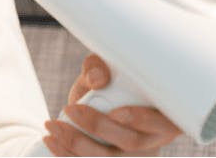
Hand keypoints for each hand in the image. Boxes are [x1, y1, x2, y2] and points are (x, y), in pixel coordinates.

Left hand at [43, 54, 182, 155]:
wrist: (96, 103)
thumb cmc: (108, 84)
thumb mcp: (105, 69)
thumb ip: (100, 67)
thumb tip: (96, 80)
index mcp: (164, 114)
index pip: (163, 123)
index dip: (140, 120)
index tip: (115, 113)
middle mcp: (153, 141)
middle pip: (131, 143)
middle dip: (98, 128)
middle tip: (70, 109)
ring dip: (77, 144)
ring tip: (52, 126)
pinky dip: (67, 155)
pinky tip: (51, 141)